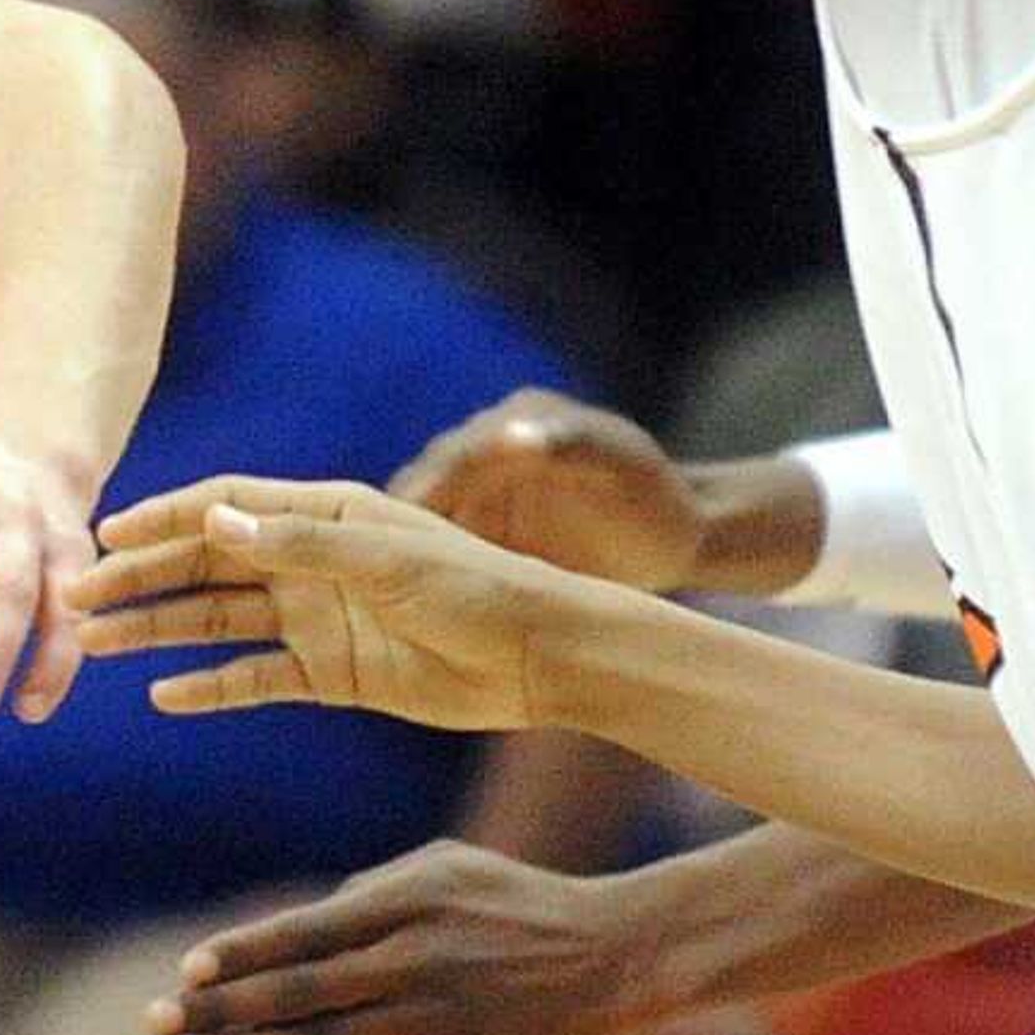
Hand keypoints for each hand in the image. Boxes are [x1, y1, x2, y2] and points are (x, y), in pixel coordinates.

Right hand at [74, 475, 570, 731]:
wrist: (536, 655)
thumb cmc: (472, 587)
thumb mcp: (384, 558)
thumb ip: (298, 545)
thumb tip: (211, 527)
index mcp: (320, 515)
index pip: (222, 509)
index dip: (162, 519)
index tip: (104, 535)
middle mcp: (306, 562)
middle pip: (204, 567)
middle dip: (139, 579)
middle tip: (76, 598)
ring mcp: (313, 619)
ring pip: (216, 622)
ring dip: (157, 630)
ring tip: (95, 646)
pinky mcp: (329, 674)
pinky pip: (254, 678)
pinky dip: (210, 688)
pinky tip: (163, 696)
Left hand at [151, 841, 655, 1034]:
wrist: (613, 958)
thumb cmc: (513, 903)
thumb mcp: (443, 866)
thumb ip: (369, 891)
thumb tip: (296, 925)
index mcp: (405, 904)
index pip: (300, 932)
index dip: (238, 956)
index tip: (185, 973)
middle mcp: (413, 962)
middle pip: (297, 993)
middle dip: (218, 1011)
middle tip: (155, 1024)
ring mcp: (435, 1021)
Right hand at [392, 391, 701, 593]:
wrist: (678, 536)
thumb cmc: (657, 499)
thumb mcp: (620, 463)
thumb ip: (567, 442)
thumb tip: (511, 430)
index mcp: (510, 425)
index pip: (451, 458)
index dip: (423, 491)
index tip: (395, 527)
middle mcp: (481, 453)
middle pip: (419, 488)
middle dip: (384, 525)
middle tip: (357, 566)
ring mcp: (477, 493)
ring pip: (414, 521)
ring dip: (388, 552)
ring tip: (365, 593)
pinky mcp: (477, 531)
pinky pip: (432, 551)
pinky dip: (410, 572)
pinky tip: (392, 608)